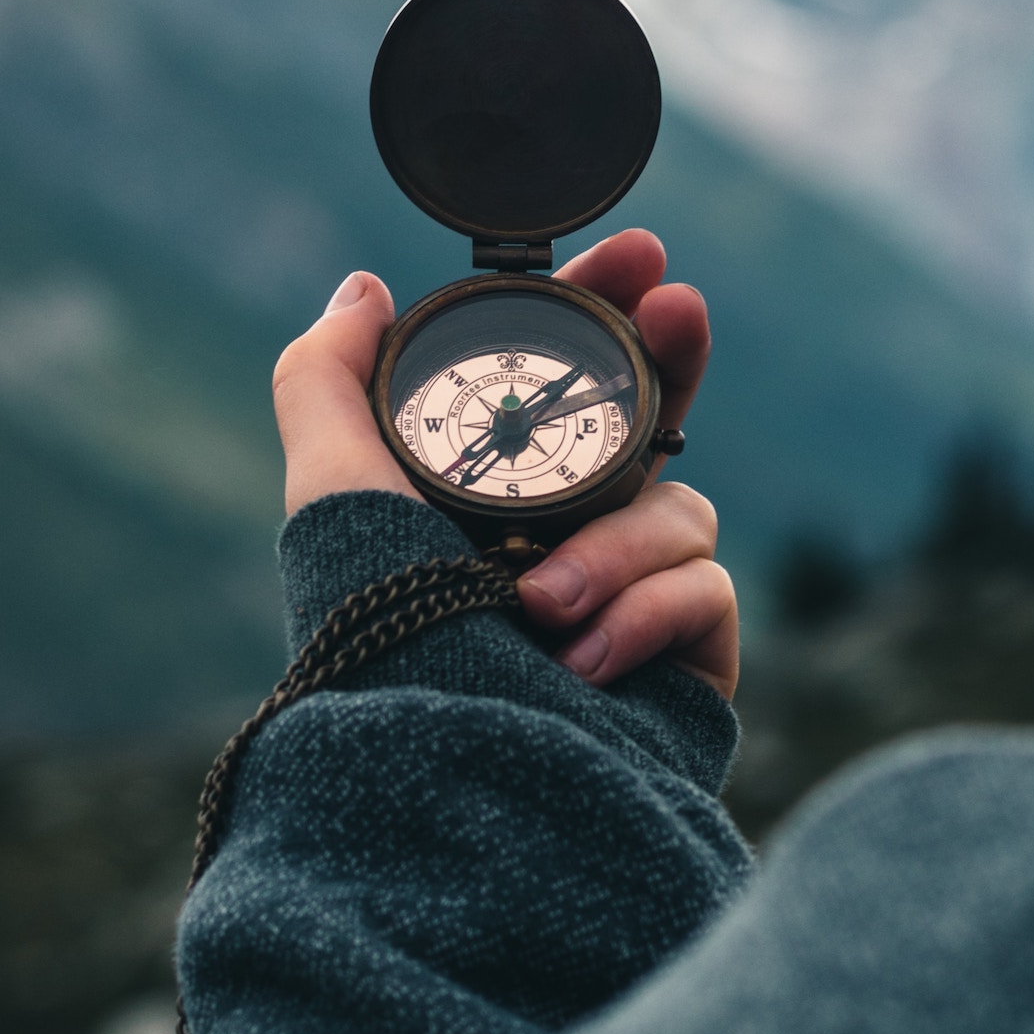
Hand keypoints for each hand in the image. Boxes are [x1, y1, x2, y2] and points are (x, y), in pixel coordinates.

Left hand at [271, 229, 735, 696]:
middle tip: (679, 306)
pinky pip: (705, 588)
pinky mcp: (685, 658)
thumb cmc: (382, 640)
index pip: (566, 382)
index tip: (636, 252)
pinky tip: (583, 661)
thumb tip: (363, 287)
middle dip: (671, 357)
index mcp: (492, 497)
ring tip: (540, 606)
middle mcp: (565, 539)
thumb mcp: (331, 493)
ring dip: (613, 546)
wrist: (444, 780)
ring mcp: (629, 598)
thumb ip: (328, 379)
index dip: (605, 310)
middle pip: (652, 421)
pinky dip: (643, 614)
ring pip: (675, 508)